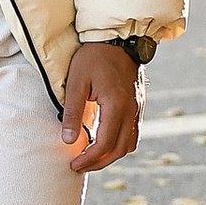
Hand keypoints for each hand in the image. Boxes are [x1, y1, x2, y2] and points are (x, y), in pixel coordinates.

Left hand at [58, 41, 140, 176]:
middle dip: (99, 163)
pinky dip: (119, 143)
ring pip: (129, 144)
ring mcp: (137, 108)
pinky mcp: (138, 105)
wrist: (117, 38)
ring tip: (91, 158)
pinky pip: (133, 133)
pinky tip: (104, 142)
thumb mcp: (76, 82)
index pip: (105, 144)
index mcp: (116, 106)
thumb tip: (67, 141)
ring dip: (111, 156)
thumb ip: (72, 112)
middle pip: (120, 150)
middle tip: (79, 166)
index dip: (89, 159)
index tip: (73, 164)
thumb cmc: (93, 57)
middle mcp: (131, 110)